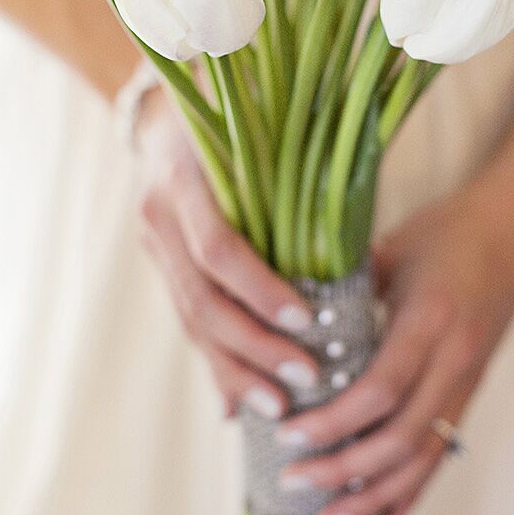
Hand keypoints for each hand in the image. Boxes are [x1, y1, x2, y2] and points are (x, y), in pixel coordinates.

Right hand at [136, 87, 317, 418]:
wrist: (170, 105)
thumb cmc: (240, 111)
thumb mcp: (263, 127)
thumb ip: (297, 168)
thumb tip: (360, 224)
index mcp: (184, 176)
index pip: (217, 249)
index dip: (259, 290)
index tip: (307, 323)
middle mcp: (159, 213)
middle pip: (201, 299)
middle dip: (253, 348)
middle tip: (305, 382)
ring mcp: (153, 242)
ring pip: (191, 321)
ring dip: (234, 370)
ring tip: (279, 408)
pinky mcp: (160, 263)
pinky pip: (189, 322)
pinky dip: (218, 363)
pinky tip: (239, 404)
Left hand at [276, 177, 513, 514]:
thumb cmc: (449, 228)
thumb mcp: (393, 247)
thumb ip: (344, 287)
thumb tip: (284, 323)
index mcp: (431, 319)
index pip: (381, 389)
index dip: (334, 422)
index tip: (289, 437)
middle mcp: (455, 359)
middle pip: (401, 437)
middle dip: (344, 470)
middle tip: (292, 482)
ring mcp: (468, 379)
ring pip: (423, 457)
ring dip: (375, 495)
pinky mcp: (472, 390)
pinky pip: (442, 452)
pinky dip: (412, 492)